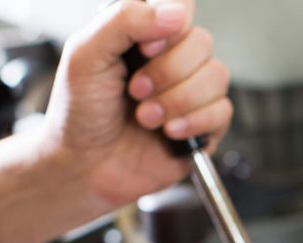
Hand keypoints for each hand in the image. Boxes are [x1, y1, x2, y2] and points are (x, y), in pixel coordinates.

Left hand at [41, 0, 231, 210]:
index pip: (180, 8)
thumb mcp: (85, 54)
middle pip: (202, 43)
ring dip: (177, 100)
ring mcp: (192, 92)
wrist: (86, 166)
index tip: (142, 49)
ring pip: (217, 76)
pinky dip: (193, 122)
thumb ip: (124, 19)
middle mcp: (173, 59)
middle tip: (135, 91)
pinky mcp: (206, 124)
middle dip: (167, 72)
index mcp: (145, 35)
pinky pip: (222, 111)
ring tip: (146, 117)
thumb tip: (176, 12)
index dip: (168, 27)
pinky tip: (168, 131)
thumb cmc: (79, 112)